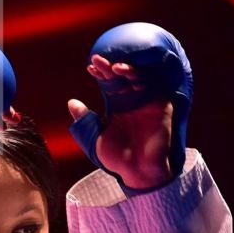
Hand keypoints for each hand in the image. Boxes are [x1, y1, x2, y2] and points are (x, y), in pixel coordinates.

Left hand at [69, 54, 173, 190]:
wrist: (138, 172)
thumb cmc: (116, 160)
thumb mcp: (93, 139)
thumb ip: (83, 121)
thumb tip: (72, 102)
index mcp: (117, 106)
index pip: (109, 83)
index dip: (100, 73)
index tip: (89, 67)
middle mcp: (132, 100)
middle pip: (121, 76)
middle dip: (109, 66)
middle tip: (97, 59)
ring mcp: (147, 101)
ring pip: (138, 77)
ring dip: (127, 69)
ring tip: (113, 67)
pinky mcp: (161, 105)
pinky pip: (155, 85)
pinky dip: (143, 77)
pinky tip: (131, 75)